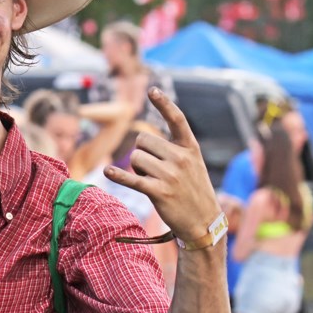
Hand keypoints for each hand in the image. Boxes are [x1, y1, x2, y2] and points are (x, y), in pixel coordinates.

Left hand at [104, 88, 220, 240]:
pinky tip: (108, 172)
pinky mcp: (159, 192)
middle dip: (141, 152)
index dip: (164, 103)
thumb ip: (173, 150)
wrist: (204, 223)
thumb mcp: (192, 165)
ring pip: (135, 158)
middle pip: (143, 140)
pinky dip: (118, 175)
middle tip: (153, 170)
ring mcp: (170, 175)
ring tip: (152, 181)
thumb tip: (140, 143)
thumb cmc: (194, 191)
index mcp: (190, 148)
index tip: (152, 90)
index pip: (177, 119)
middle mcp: (181, 158)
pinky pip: (132, 179)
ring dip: (136, 169)